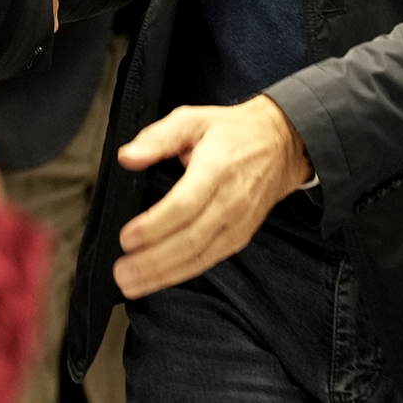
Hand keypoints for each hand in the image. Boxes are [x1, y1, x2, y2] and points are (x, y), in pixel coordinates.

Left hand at [110, 96, 310, 297]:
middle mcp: (230, 201)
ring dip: (163, 274)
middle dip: (152, 261)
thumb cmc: (233, 132)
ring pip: (199, 257)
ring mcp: (238, 223)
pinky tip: (158, 280)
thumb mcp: (192, 119)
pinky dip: (182, 274)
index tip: (126, 238)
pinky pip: (209, 260)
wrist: (281, 145)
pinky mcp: (240, 237)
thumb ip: (157, 137)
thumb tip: (128, 157)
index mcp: (216, 168)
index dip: (154, 226)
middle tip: (121, 271)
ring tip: (132, 283)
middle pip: (190, 239)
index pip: (185, 205)